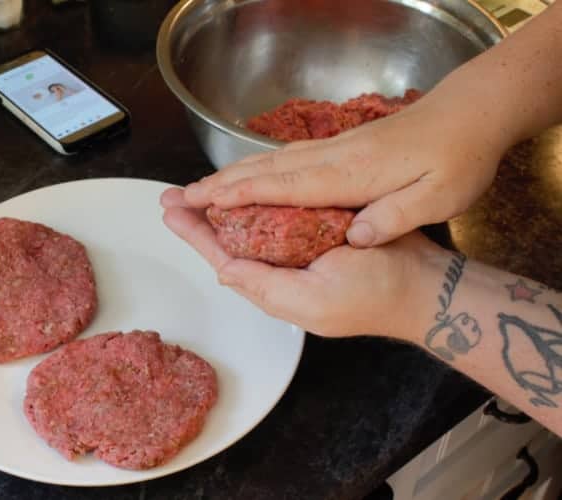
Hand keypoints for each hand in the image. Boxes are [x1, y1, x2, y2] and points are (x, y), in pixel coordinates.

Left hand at [161, 187, 446, 337]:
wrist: (426, 283)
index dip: (196, 236)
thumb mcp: (311, 300)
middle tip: (172, 196)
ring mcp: (303, 248)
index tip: (171, 213)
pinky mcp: (323, 228)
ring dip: (226, 206)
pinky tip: (245, 187)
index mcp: (275, 287)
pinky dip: (261, 199)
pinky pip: (283, 213)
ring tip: (196, 190)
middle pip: (233, 240)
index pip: (225, 259)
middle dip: (201, 218)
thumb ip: (264, 286)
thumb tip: (223, 272)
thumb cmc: (373, 295)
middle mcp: (284, 268)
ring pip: (254, 225)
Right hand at [182, 91, 506, 247]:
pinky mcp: (343, 146)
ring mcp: (336, 148)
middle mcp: (335, 157)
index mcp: (352, 175)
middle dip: (220, 185)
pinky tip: (251, 173)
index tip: (203, 203)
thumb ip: (394, 216)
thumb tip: (355, 237)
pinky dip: (260, 166)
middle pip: (266, 171)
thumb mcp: (439, 198)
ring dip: (234, 174)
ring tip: (203, 188)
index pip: (284, 187)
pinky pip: (288, 157)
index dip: (240, 195)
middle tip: (182, 197)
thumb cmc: (459, 159)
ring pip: (272, 161)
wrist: (472, 115)